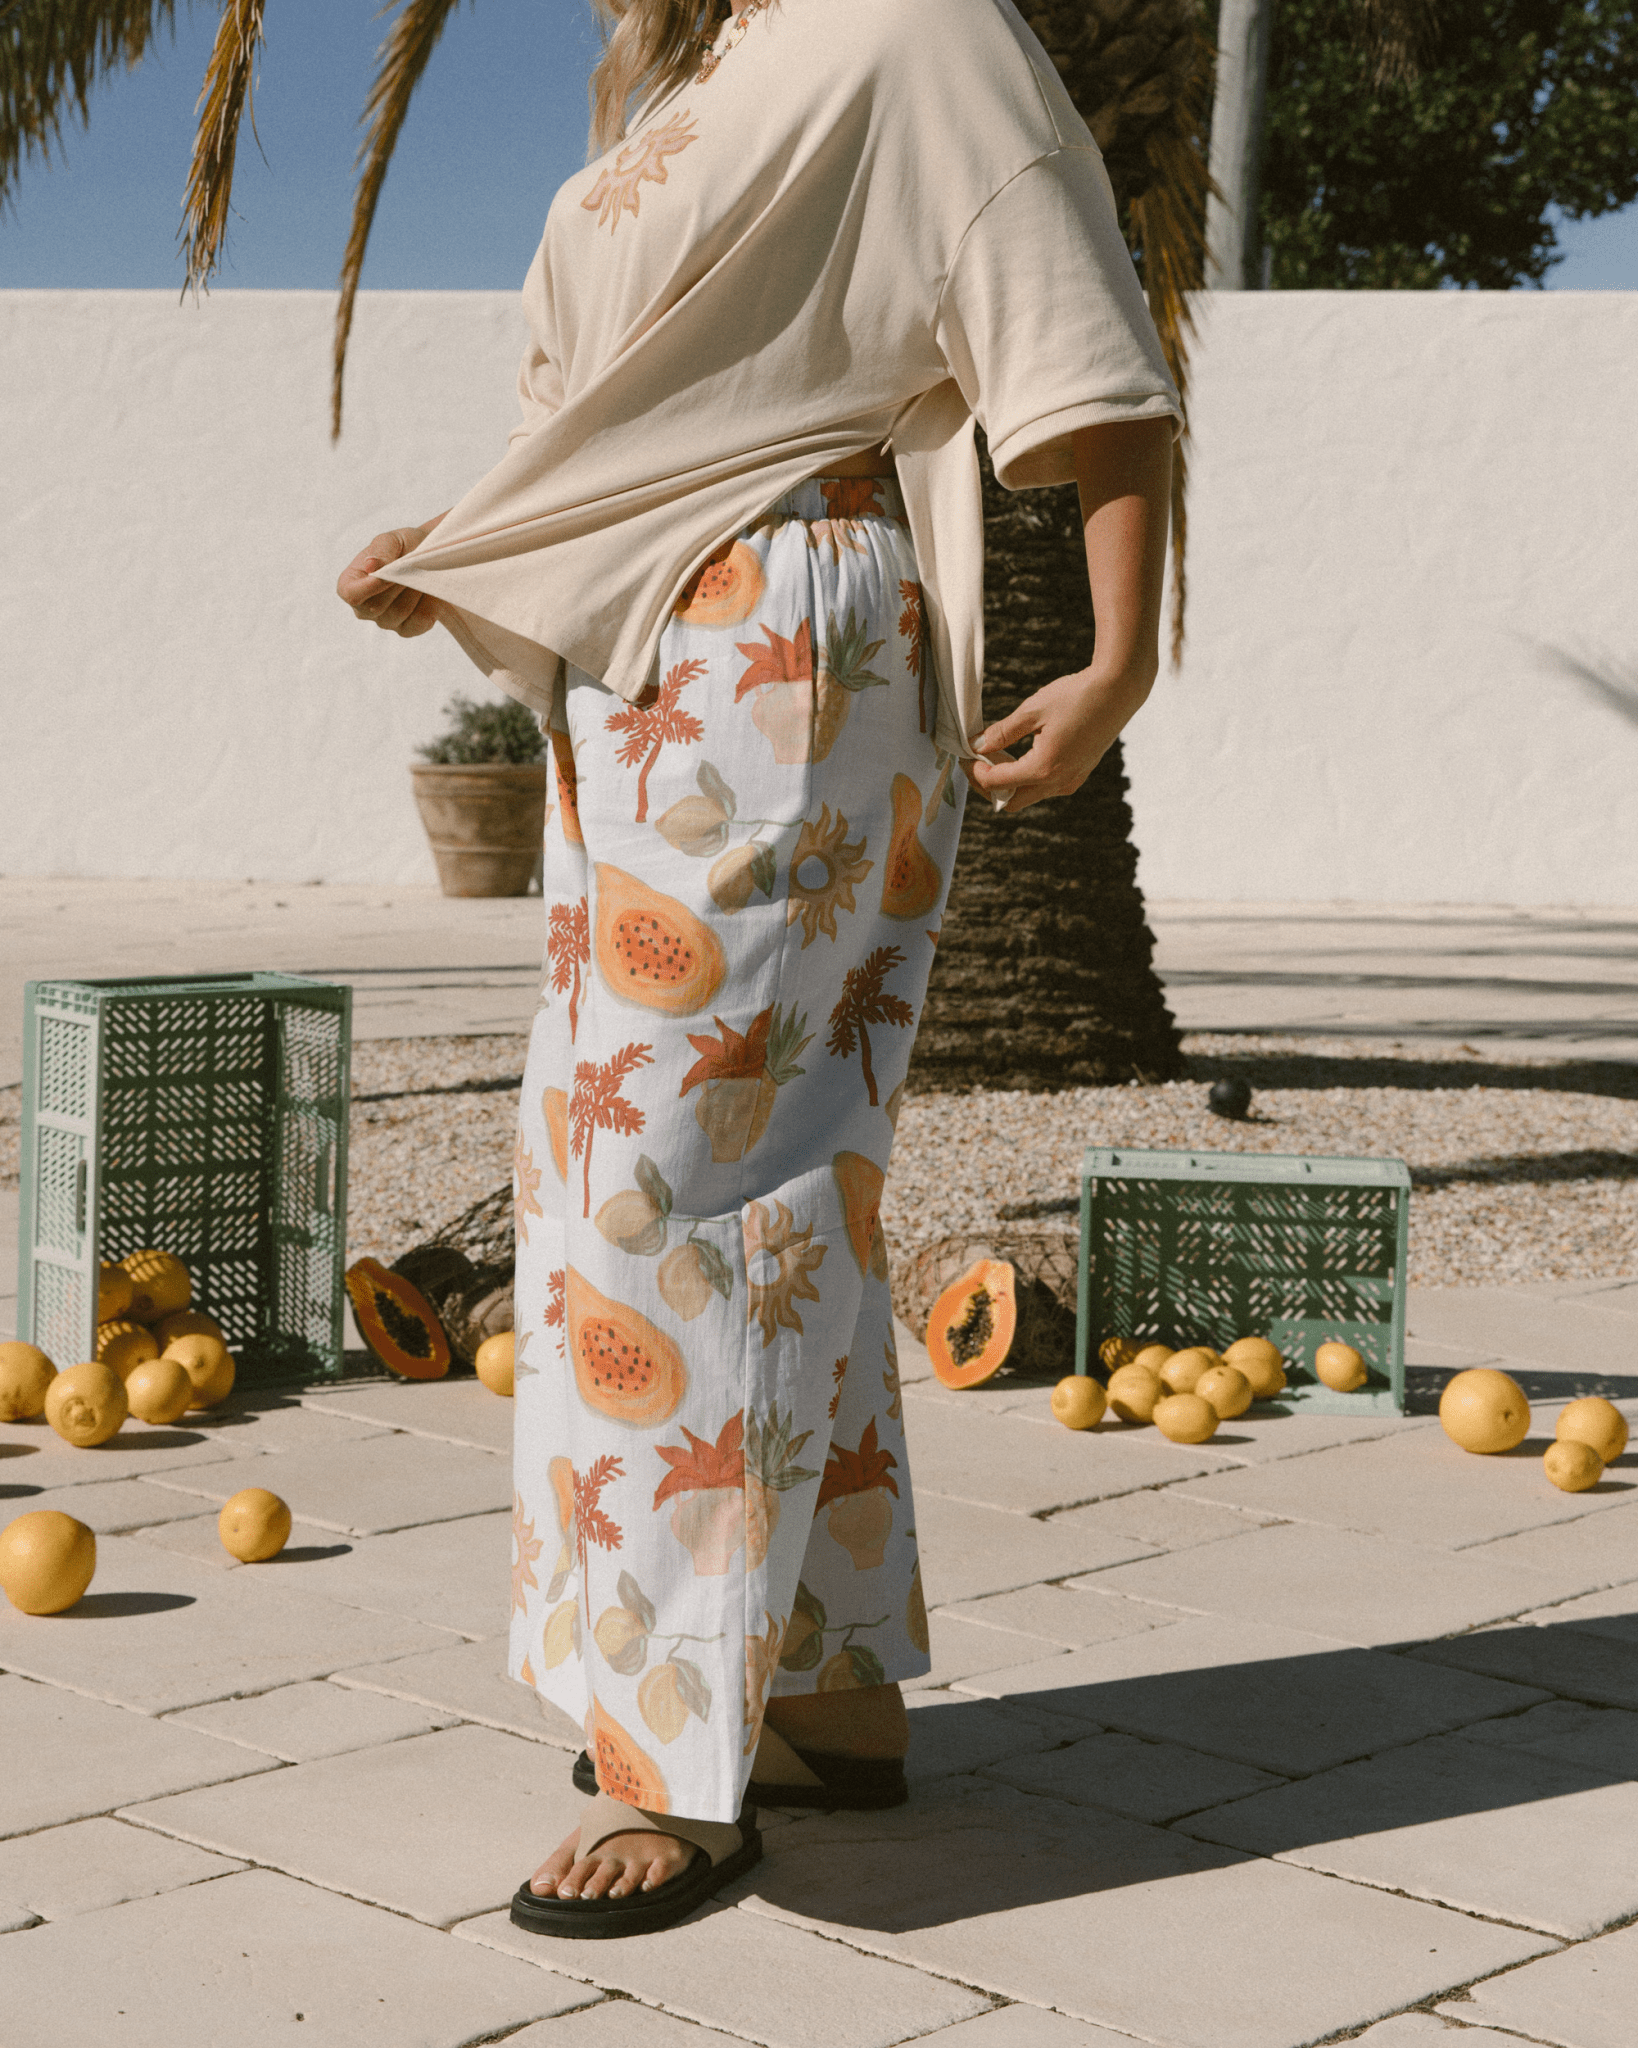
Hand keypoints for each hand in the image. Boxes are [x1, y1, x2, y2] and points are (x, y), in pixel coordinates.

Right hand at [337, 515, 446, 636]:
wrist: (431, 560)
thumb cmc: (404, 547)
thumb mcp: (392, 539)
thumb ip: (381, 550)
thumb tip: (371, 565)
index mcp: (351, 583)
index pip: (350, 594)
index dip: (369, 586)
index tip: (389, 571)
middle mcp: (363, 607)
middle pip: (376, 607)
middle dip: (398, 584)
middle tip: (412, 565)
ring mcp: (384, 621)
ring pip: (399, 614)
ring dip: (415, 592)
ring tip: (421, 574)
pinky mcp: (406, 629)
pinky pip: (418, 623)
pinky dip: (429, 605)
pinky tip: (429, 591)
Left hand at [967, 662, 1153, 813]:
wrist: (1117, 691)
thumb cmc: (1077, 696)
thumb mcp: (1032, 710)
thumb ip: (1002, 732)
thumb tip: (977, 744)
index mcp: (1043, 768)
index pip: (996, 783)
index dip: (975, 771)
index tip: (965, 755)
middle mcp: (1058, 782)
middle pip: (1010, 802)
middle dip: (988, 787)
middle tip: (976, 762)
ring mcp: (1071, 781)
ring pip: (1028, 796)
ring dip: (1008, 782)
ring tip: (997, 754)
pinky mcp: (1078, 775)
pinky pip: (1045, 787)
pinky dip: (1027, 777)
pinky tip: (1020, 753)